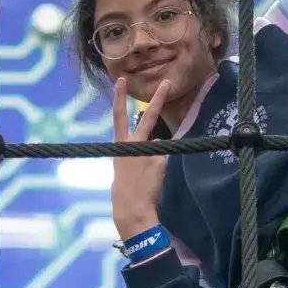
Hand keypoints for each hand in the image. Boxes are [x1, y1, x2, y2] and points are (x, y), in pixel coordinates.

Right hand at [108, 76, 174, 239]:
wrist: (130, 207)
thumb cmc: (123, 189)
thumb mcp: (123, 165)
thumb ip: (137, 150)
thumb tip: (155, 142)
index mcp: (119, 145)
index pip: (118, 116)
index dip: (119, 97)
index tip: (122, 80)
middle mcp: (134, 144)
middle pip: (148, 117)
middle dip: (159, 98)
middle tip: (169, 82)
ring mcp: (149, 151)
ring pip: (157, 147)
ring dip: (154, 159)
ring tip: (144, 177)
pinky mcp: (161, 160)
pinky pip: (162, 160)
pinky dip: (159, 167)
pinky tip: (153, 179)